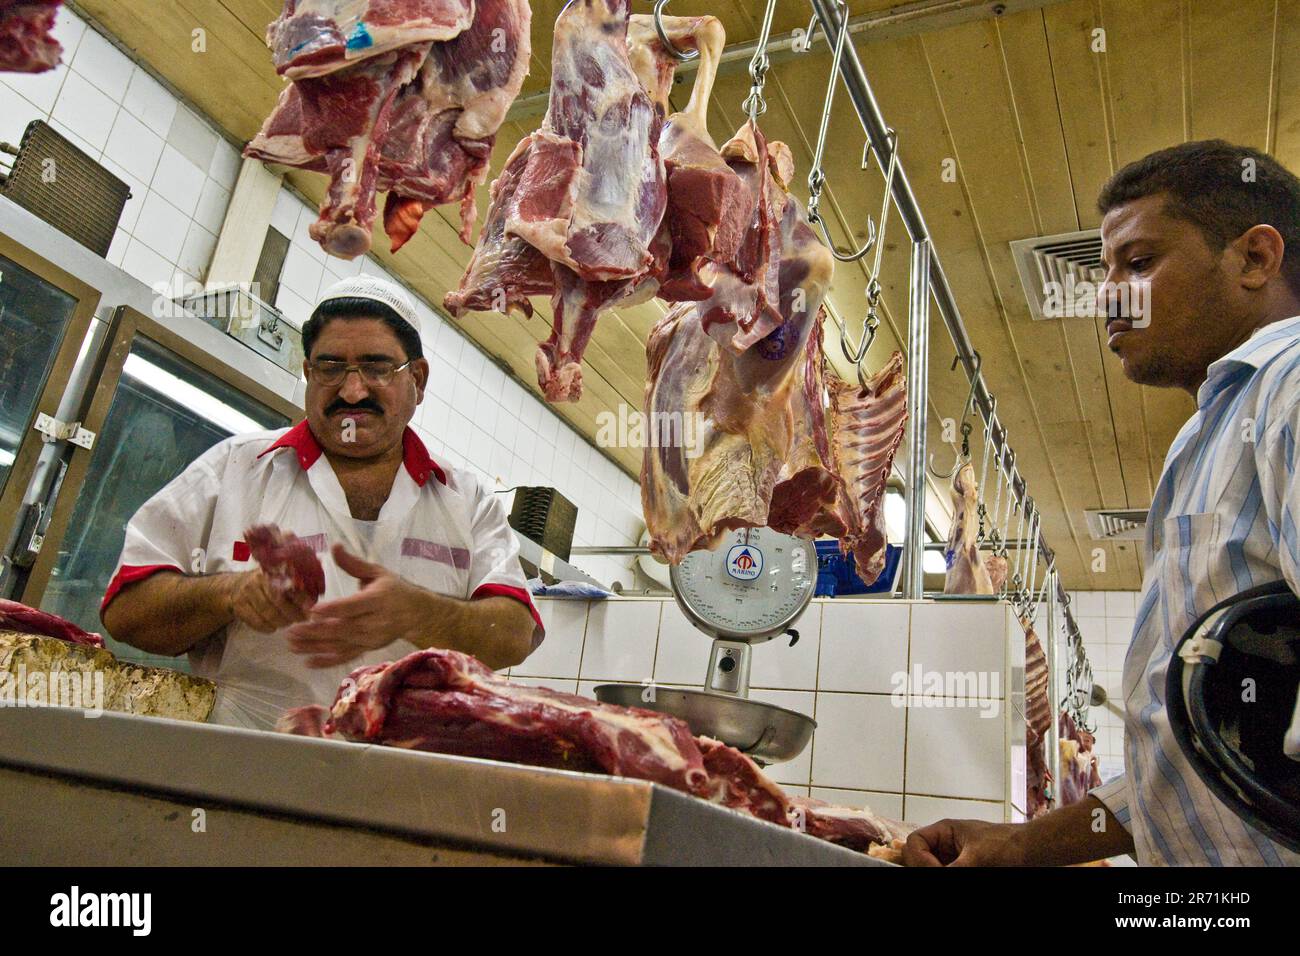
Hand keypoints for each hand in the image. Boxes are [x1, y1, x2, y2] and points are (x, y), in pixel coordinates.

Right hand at [227, 570, 313, 633]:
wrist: (234, 586)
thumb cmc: (265, 584)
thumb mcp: (280, 578)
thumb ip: (297, 584)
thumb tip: (317, 596)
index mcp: (272, 571)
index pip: (289, 585)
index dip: (301, 599)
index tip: (309, 608)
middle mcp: (258, 580)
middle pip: (279, 602)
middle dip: (293, 614)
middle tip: (301, 619)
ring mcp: (247, 593)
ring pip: (268, 614)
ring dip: (281, 622)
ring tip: (287, 622)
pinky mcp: (239, 606)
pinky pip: (255, 622)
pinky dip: (266, 628)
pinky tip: (272, 627)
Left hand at [286, 543, 439, 668]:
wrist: (417, 613)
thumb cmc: (394, 589)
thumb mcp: (377, 572)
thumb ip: (353, 563)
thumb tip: (333, 546)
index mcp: (378, 600)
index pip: (353, 606)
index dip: (332, 609)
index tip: (310, 610)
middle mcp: (375, 622)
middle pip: (342, 628)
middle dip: (315, 631)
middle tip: (291, 630)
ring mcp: (371, 639)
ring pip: (340, 645)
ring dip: (314, 646)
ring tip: (292, 644)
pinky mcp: (368, 649)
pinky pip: (346, 657)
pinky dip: (327, 662)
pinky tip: (308, 662)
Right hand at [902, 819, 1024, 866]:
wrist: (1033, 852)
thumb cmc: (1008, 845)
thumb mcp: (976, 859)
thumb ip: (952, 870)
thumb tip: (936, 874)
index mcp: (945, 831)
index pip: (915, 843)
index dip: (918, 859)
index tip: (934, 870)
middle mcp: (946, 844)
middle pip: (919, 857)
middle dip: (925, 867)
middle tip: (942, 875)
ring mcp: (954, 858)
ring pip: (932, 866)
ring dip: (935, 870)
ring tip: (954, 873)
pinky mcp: (965, 867)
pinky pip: (946, 870)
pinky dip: (945, 872)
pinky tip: (959, 874)